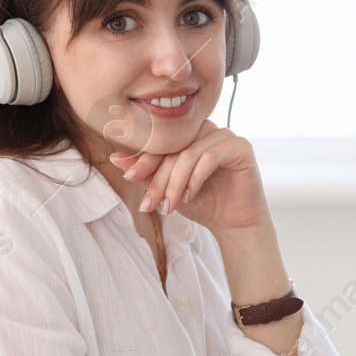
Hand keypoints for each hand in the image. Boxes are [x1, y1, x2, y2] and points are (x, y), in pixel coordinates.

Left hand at [109, 119, 268, 231]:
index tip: (128, 178)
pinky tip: (191, 196)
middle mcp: (207, 130)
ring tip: (170, 205)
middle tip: (150, 204)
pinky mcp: (241, 146)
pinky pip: (211, 156)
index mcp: (189, 135)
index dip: (143, 160)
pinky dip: (196, 178)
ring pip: (190, 153)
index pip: (161, 142)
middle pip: (174, 147)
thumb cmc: (203, 204)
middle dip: (158, 179)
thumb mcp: (168, 190)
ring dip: (176, 182)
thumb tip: (115, 158)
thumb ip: (145, 174)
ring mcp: (225, 135)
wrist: (234, 224)